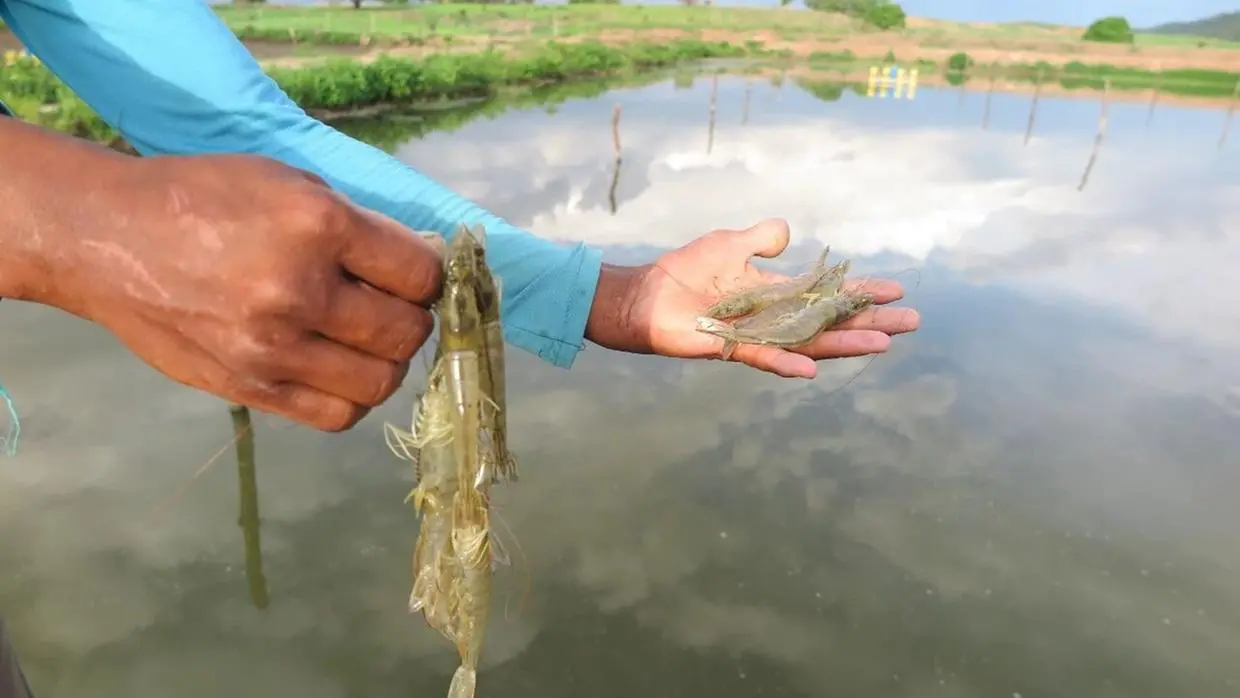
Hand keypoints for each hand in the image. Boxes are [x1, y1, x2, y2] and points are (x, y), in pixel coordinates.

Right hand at [35, 152, 440, 430]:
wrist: (109, 240)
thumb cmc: (204, 198)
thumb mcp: (290, 183)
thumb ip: (359, 228)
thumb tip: (421, 270)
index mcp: (316, 225)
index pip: (419, 274)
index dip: (428, 276)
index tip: (413, 275)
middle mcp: (298, 290)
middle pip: (406, 333)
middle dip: (412, 319)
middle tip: (390, 307)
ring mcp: (272, 348)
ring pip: (379, 382)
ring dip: (386, 362)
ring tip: (365, 340)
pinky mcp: (250, 388)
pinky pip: (336, 415)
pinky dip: (352, 396)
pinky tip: (339, 370)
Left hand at [588, 219, 919, 377]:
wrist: (645, 297)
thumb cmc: (684, 272)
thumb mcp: (729, 243)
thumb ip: (761, 239)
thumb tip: (789, 234)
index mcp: (777, 294)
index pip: (828, 295)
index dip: (861, 293)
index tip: (897, 291)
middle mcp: (774, 318)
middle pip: (831, 322)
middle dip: (870, 322)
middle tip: (911, 324)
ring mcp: (756, 336)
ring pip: (808, 342)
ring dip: (844, 344)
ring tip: (882, 344)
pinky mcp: (730, 348)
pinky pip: (764, 357)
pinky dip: (787, 363)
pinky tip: (814, 368)